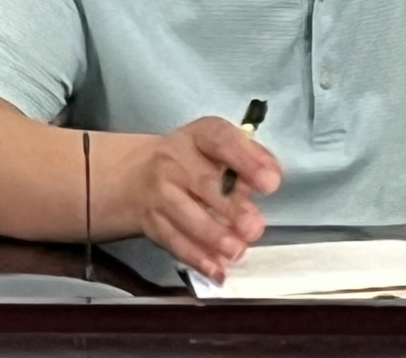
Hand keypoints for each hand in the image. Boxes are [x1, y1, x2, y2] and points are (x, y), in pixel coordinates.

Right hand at [123, 117, 279, 281]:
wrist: (135, 175)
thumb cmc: (192, 161)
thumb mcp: (215, 148)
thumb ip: (247, 158)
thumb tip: (271, 177)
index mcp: (198, 136)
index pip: (220, 140)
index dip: (246, 160)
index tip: (270, 183)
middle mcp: (174, 160)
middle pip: (203, 182)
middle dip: (230, 206)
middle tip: (253, 227)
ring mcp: (160, 192)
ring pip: (185, 214)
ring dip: (213, 234)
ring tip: (236, 250)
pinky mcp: (151, 222)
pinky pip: (173, 240)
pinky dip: (195, 256)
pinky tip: (216, 269)